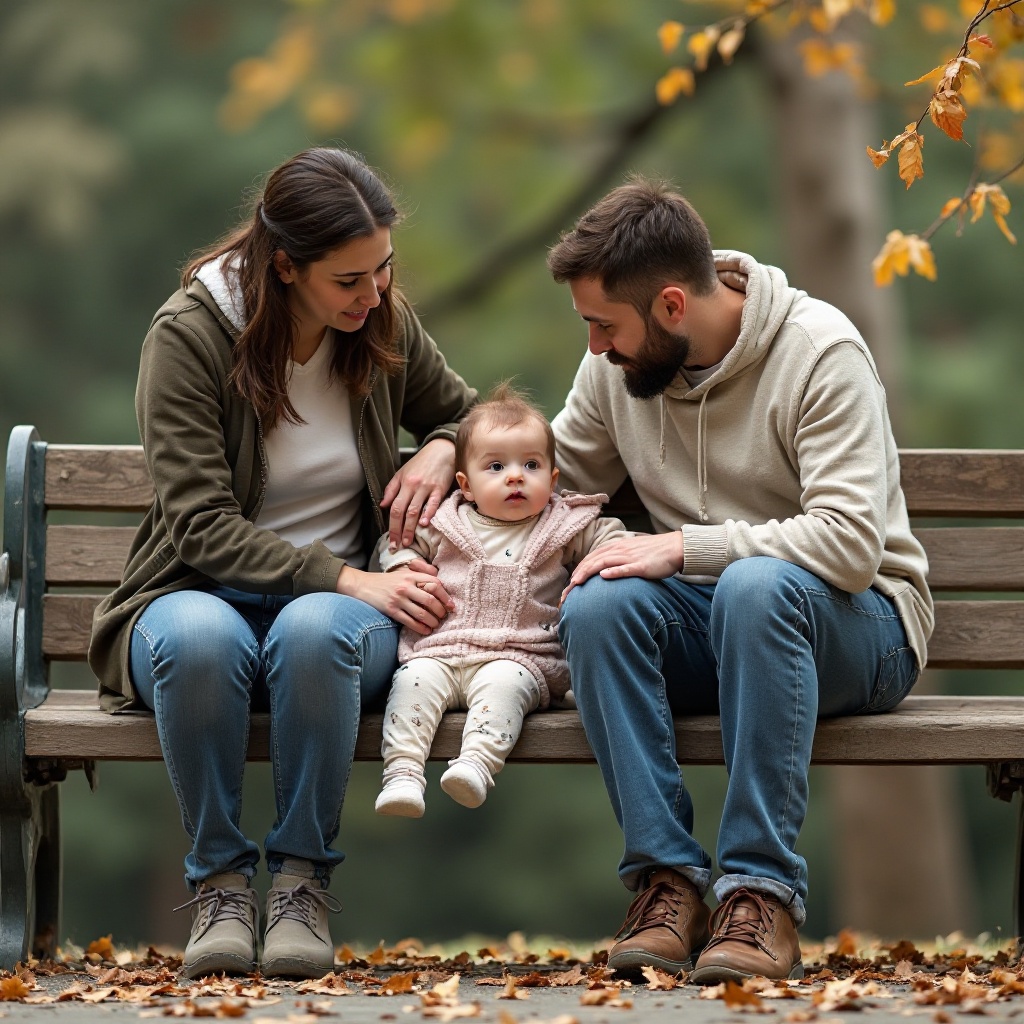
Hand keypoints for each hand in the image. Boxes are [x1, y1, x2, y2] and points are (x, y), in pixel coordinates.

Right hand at [337, 564, 453, 635]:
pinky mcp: (391, 610)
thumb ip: (420, 574)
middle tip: (444, 616)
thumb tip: (440, 579)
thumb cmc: (387, 581)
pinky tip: (426, 630)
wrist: (363, 585)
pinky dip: (420, 628)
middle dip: (440, 610)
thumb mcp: (404, 572)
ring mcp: (398, 599)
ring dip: (432, 621)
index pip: (434, 584)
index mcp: (411, 575)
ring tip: (436, 625)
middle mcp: (405, 586)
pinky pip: (409, 621)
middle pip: (430, 599)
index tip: (451, 605)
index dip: (445, 595)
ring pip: (422, 613)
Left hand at [380, 438, 455, 549]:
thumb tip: (382, 505)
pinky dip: (428, 514)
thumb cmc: (421, 462)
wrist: (441, 450)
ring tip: (408, 541)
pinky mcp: (440, 488)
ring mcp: (427, 487)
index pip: (394, 508)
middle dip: (399, 531)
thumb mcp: (402, 472)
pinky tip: (424, 524)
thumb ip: (392, 488)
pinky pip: (433, 503)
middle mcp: (414, 486)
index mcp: (403, 483)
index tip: (390, 540)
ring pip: (416, 510)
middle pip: (403, 512)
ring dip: (411, 528)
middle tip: (397, 546)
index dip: (391, 526)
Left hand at [560, 532, 683, 603]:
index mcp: (616, 547)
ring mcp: (630, 557)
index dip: (578, 570)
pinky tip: (603, 576)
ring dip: (588, 573)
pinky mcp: (641, 566)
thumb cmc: (654, 552)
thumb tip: (604, 570)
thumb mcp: (632, 552)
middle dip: (577, 575)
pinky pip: (625, 568)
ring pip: (604, 563)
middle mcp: (620, 550)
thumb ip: (617, 558)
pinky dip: (613, 571)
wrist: (675, 547)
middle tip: (566, 591)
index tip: (569, 584)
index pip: (592, 558)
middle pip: (593, 561)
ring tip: (576, 584)